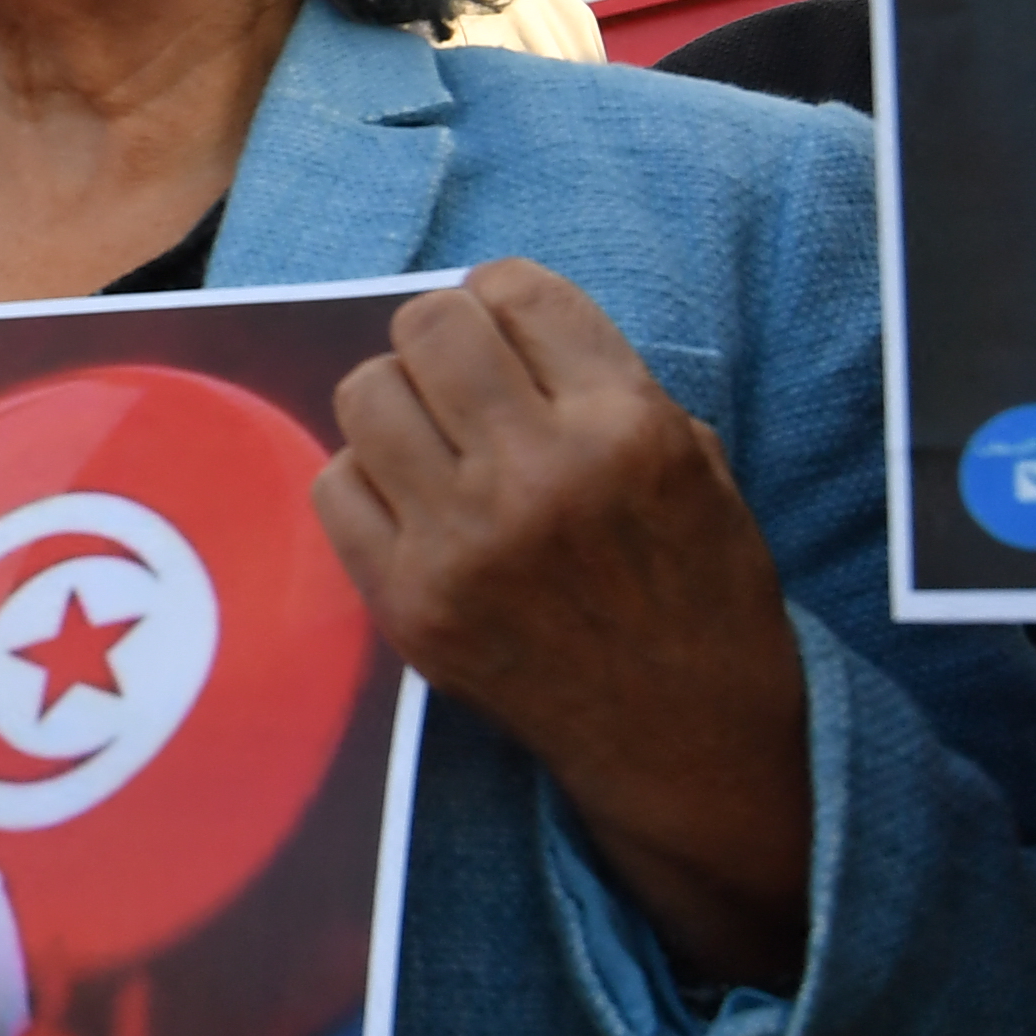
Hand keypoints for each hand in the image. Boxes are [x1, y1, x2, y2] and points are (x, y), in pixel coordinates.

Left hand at [314, 261, 811, 992]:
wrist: (686, 745)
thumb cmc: (700, 596)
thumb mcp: (697, 465)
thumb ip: (604, 386)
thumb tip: (502, 325)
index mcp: (626, 426)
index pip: (515, 289)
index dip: (504, 299)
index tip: (510, 331)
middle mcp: (539, 474)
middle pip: (427, 326)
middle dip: (443, 337)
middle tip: (464, 380)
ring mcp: (464, 543)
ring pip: (366, 393)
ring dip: (397, 403)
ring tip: (436, 441)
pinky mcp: (410, 604)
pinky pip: (335, 486)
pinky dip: (366, 480)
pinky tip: (413, 504)